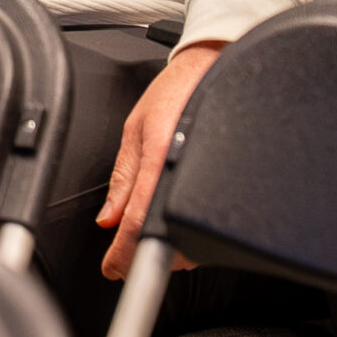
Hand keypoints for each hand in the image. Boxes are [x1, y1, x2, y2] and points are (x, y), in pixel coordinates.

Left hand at [96, 38, 223, 278]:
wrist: (219, 67)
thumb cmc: (179, 90)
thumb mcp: (137, 126)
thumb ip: (123, 176)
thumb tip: (108, 218)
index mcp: (160, 157)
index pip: (140, 223)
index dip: (124, 254)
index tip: (113, 268)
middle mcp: (187, 174)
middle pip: (171, 243)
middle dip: (146, 256)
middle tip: (125, 255)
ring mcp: (211, 184)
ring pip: (193, 240)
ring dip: (171, 247)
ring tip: (149, 237)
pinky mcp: (228, 186)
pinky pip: (207, 222)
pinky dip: (190, 231)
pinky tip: (176, 220)